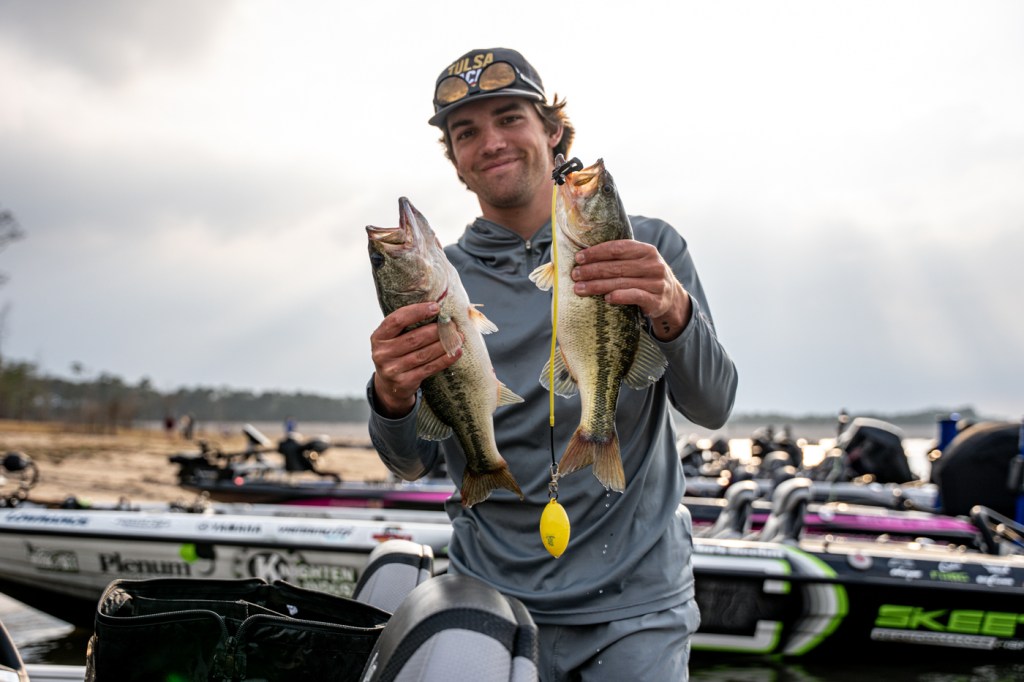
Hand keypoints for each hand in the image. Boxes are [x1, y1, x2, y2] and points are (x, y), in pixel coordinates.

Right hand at [370, 301, 460, 416]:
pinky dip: (445, 360)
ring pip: (423, 354)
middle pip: (413, 339)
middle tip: (452, 325)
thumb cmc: (396, 353)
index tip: (436, 307)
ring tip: (458, 337)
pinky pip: (429, 368)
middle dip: (436, 330)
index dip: (417, 312)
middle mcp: (382, 353)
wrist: (389, 385)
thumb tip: (437, 309)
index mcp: (378, 337)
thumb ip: (407, 325)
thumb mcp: (393, 338)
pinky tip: (456, 352)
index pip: (397, 320)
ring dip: (444, 345)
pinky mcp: (404, 382)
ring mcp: (392, 369)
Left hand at [571, 240, 691, 340]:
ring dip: (597, 285)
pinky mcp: (657, 300)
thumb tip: (584, 257)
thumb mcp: (638, 263)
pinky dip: (620, 296)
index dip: (596, 252)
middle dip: (592, 270)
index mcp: (646, 250)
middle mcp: (653, 265)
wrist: (671, 298)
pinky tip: (606, 298)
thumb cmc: (645, 277)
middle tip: (575, 275)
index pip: (618, 248)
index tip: (579, 258)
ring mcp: (656, 283)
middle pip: (616, 266)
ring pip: (621, 282)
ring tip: (579, 288)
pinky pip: (635, 296)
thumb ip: (619, 258)